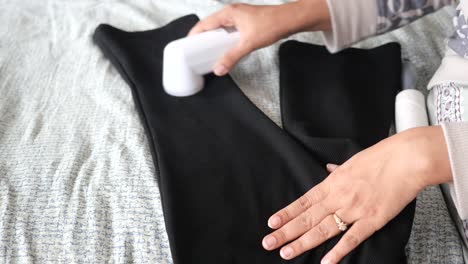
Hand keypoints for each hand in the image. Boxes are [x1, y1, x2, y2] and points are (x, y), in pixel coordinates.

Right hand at [188, 1, 329, 75]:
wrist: (290, 20)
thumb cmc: (272, 24)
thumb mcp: (249, 43)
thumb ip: (232, 57)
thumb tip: (219, 68)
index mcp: (228, 13)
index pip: (204, 24)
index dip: (194, 35)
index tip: (186, 46)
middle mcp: (231, 13)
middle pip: (210, 26)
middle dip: (202, 39)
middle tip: (195, 52)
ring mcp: (238, 17)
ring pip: (219, 29)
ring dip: (213, 40)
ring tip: (207, 53)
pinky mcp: (245, 23)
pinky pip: (228, 32)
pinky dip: (223, 40)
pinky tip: (224, 50)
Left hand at [262, 126, 451, 262]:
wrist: (407, 159)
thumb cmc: (381, 157)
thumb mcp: (352, 160)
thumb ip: (337, 170)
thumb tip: (327, 168)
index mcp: (332, 182)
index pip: (303, 201)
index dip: (286, 213)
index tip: (271, 223)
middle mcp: (339, 197)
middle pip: (307, 218)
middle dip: (286, 232)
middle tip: (268, 243)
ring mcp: (354, 210)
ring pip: (323, 229)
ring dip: (303, 243)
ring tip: (286, 253)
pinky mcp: (373, 220)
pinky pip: (352, 238)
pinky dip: (338, 251)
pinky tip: (325, 262)